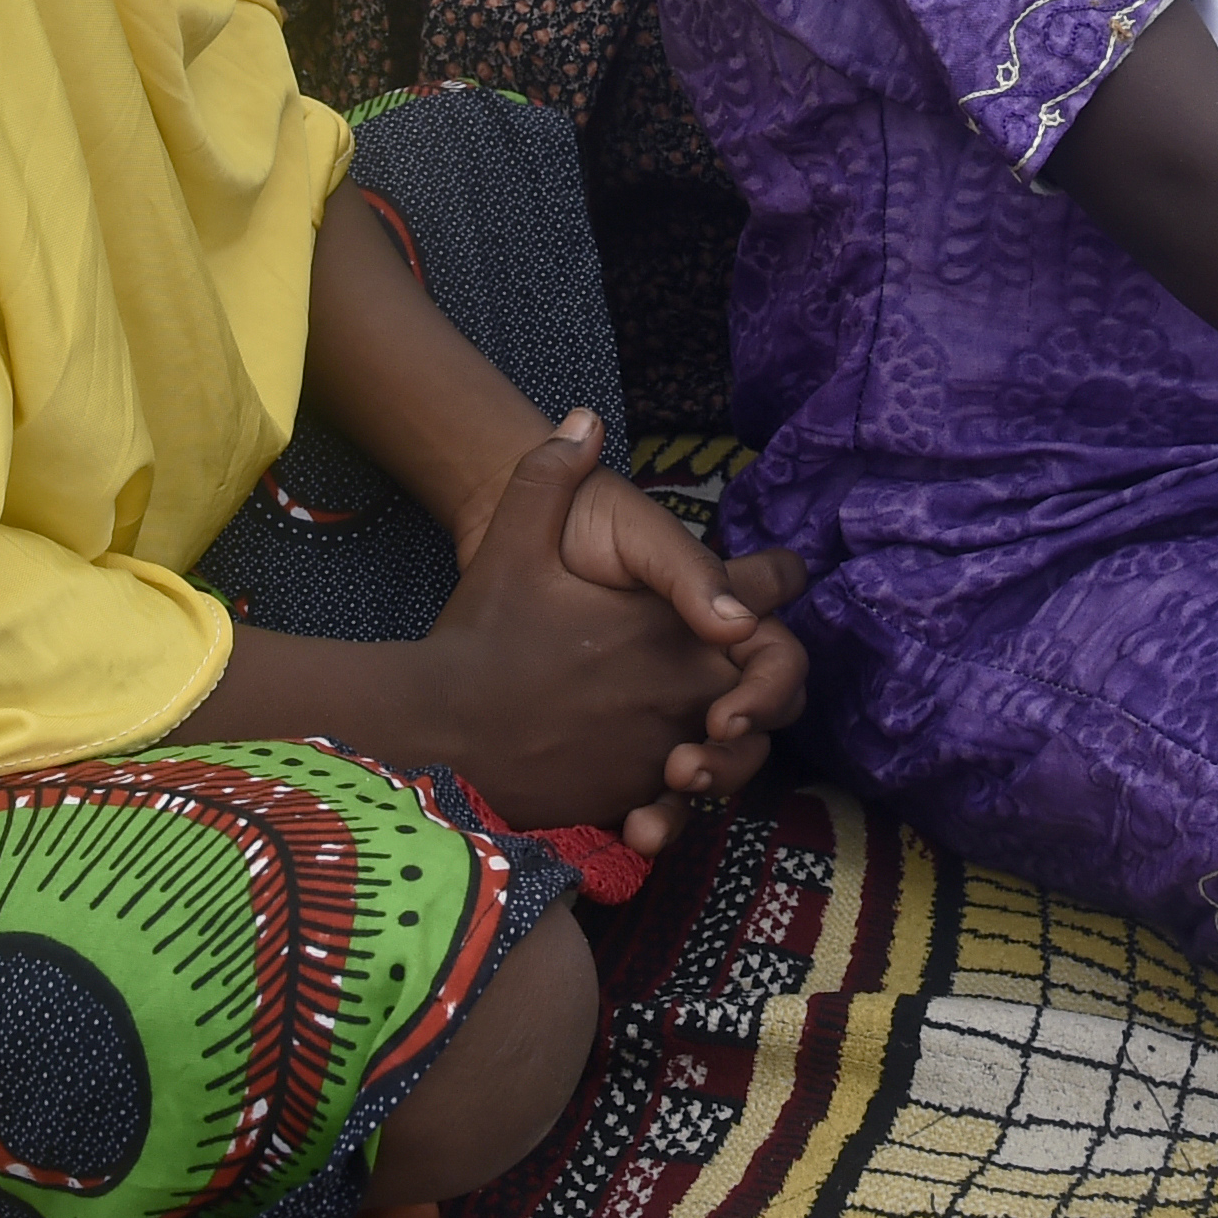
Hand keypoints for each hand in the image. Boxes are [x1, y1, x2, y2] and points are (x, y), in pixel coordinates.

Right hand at [423, 413, 760, 841]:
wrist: (438, 729)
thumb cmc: (480, 636)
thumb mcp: (511, 543)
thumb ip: (549, 476)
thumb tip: (583, 417)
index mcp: (667, 621)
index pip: (769, 591)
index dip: (778, 582)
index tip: (769, 583)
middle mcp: (681, 685)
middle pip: (779, 681)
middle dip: (773, 675)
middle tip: (746, 668)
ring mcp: (662, 746)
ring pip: (748, 750)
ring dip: (739, 739)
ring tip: (707, 728)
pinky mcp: (634, 795)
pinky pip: (691, 799)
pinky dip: (689, 793)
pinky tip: (660, 780)